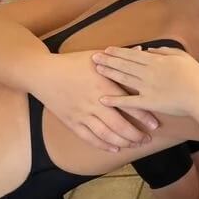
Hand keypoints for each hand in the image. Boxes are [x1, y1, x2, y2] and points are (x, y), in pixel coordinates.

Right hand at [32, 51, 159, 151]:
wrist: (42, 74)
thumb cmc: (72, 63)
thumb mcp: (96, 57)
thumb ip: (120, 58)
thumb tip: (141, 50)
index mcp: (103, 86)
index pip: (128, 104)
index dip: (143, 116)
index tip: (155, 123)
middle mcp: (93, 103)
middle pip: (118, 125)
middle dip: (135, 134)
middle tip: (148, 139)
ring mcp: (81, 114)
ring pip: (105, 134)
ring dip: (122, 142)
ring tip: (135, 144)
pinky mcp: (71, 122)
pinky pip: (89, 138)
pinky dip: (103, 145)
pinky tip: (115, 148)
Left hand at [93, 46, 198, 116]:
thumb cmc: (195, 76)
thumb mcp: (182, 56)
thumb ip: (165, 51)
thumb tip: (150, 49)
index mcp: (156, 61)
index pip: (132, 55)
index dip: (118, 52)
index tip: (107, 50)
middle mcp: (148, 72)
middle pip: (124, 64)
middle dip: (108, 60)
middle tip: (94, 57)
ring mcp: (146, 88)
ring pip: (123, 79)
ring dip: (109, 74)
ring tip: (97, 70)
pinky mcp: (147, 102)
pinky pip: (128, 101)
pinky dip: (115, 100)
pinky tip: (103, 99)